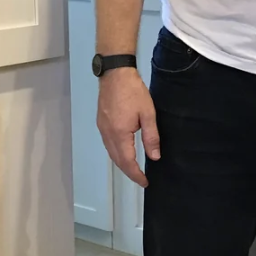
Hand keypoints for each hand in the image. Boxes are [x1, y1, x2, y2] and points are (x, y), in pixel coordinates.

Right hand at [96, 68, 159, 187]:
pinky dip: (116, 153)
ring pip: (111, 153)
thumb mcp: (148, 114)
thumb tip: (154, 157)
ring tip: (134, 169)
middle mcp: (108, 134)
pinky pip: (108, 144)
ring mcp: (102, 128)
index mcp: (120, 134)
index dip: (136, 174)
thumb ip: (151, 137)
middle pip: (117, 160)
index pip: (127, 161)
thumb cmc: (133, 91)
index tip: (145, 182)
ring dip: (122, 163)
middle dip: (129, 172)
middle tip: (141, 179)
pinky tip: (124, 152)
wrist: (115, 73)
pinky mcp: (101, 122)